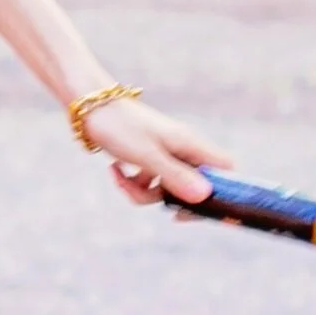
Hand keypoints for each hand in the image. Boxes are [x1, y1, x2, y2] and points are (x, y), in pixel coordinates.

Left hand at [77, 95, 228, 209]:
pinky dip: (132, 184)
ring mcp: (164, 154)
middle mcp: (182, 149)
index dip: (220, 192)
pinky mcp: (147, 158)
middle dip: (171, 199)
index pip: (225, 170)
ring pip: (165, 189)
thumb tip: (204, 197)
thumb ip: (175, 176)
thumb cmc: (120, 126)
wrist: (89, 107)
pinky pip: (147, 183)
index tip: (198, 207)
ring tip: (122, 181)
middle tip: (156, 202)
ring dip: (143, 193)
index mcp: (190, 144)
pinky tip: (116, 171)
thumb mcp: (147, 155)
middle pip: (194, 186)